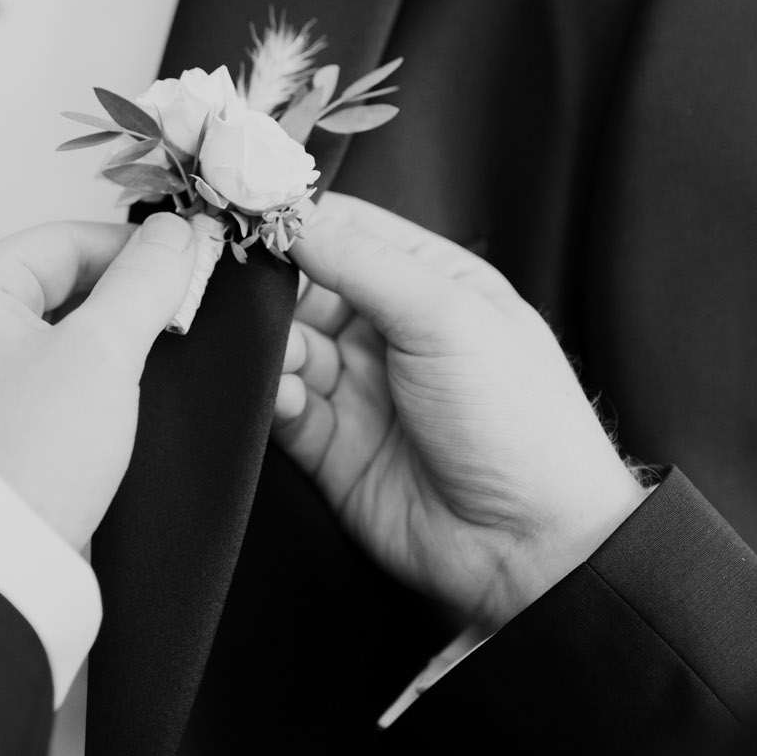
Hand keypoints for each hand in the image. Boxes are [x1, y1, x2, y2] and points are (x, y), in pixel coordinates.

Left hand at [0, 212, 197, 549]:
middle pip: (55, 288)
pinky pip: (43, 389)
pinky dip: (88, 387)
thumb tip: (176, 232)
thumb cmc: (33, 454)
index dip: (134, 250)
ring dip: (110, 345)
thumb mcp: (102, 352)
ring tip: (165, 360)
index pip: (61, 242)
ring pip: (53, 340)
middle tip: (185, 318)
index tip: (194, 269)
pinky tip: (130, 406)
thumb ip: (144, 281)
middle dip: (124, 300)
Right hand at [273, 193, 648, 626]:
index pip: (347, 230)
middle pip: (302, 288)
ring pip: (284, 349)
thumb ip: (361, 260)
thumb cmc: (518, 421)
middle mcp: (391, 331)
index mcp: (430, 284)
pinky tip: (283, 397)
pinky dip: (270, 398)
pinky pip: (282, 409)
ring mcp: (360, 390)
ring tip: (271, 354)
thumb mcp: (445, 315)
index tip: (241, 207)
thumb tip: (291, 215)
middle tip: (226, 283)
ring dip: (268, 347)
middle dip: (265, 287)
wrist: (530, 548)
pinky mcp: (332, 449)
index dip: (295, 219)